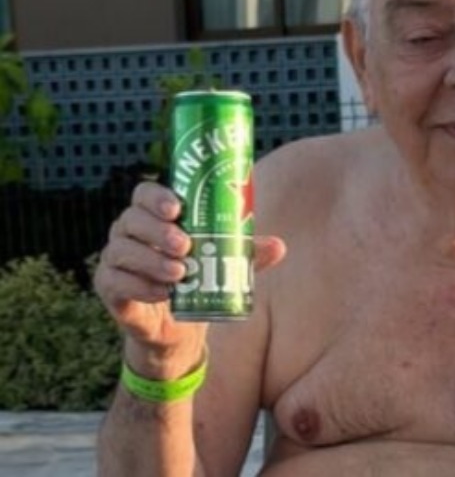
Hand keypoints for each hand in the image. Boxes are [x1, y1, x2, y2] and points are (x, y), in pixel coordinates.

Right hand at [94, 181, 285, 375]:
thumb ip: (247, 252)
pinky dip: (140, 287)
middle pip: (132, 219)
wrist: (179, 327)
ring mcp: (115, 259)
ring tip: (180, 273)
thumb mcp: (225, 263)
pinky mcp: (109, 288)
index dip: (156, 196)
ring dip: (152, 261)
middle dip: (158, 231)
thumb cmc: (199, 279)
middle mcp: (129, 233)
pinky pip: (115, 282)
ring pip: (122, 251)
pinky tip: (164, 293)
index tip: (177, 207)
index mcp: (154, 217)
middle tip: (185, 245)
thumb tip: (279, 246)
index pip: (144, 194)